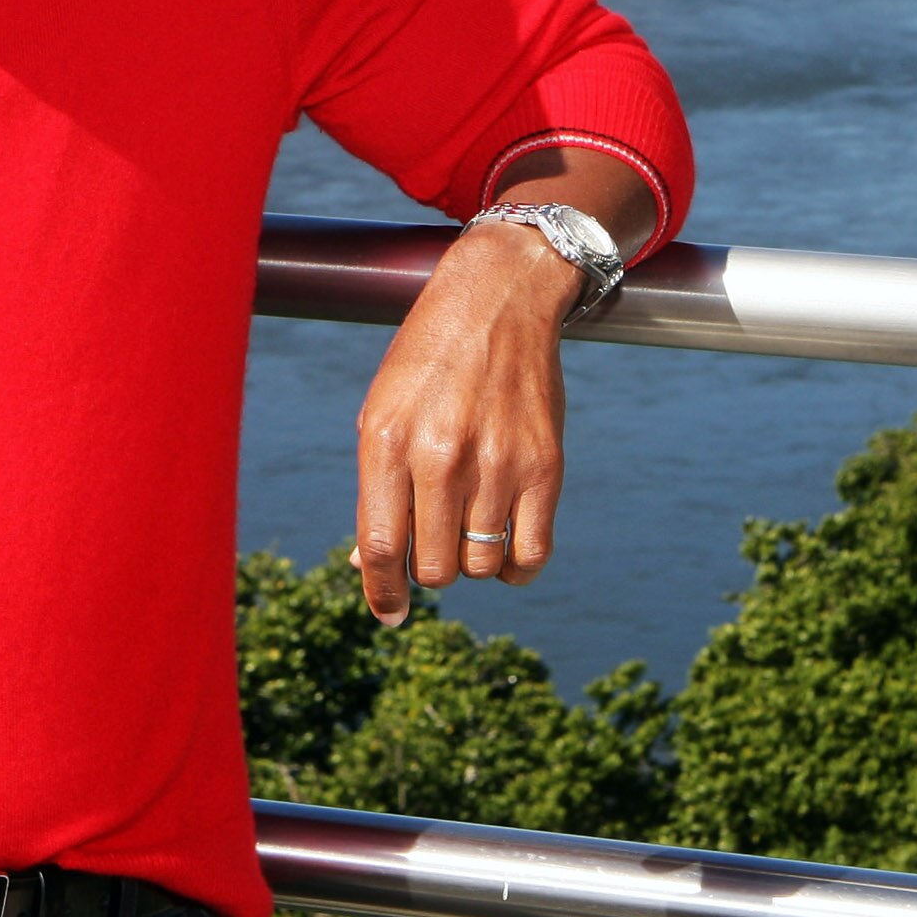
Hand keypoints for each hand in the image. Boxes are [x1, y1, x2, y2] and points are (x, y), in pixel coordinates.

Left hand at [352, 220, 578, 625]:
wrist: (496, 302)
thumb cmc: (427, 363)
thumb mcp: (381, 413)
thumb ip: (375, 491)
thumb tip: (370, 569)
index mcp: (388, 442)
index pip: (380, 548)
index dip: (381, 593)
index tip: (390, 614)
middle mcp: (442, 456)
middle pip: (433, 568)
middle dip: (427, 569)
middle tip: (432, 540)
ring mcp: (498, 463)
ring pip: (479, 566)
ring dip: (469, 562)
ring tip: (466, 527)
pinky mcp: (546, 466)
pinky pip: (531, 555)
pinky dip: (514, 569)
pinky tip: (502, 550)